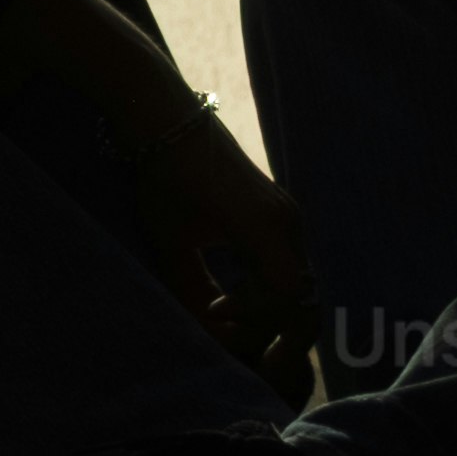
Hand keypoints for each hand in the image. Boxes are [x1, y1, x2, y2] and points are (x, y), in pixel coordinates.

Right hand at [0, 0, 318, 382]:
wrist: (156, 119)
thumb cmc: (162, 176)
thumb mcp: (179, 245)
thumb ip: (199, 288)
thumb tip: (208, 335)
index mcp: (274, 233)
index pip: (287, 299)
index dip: (260, 326)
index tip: (216, 326)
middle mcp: (289, 228)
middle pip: (299, 307)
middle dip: (263, 334)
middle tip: (219, 336)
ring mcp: (284, 223)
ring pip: (293, 302)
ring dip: (255, 324)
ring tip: (213, 320)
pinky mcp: (269, 221)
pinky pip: (280, 287)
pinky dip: (252, 308)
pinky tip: (215, 309)